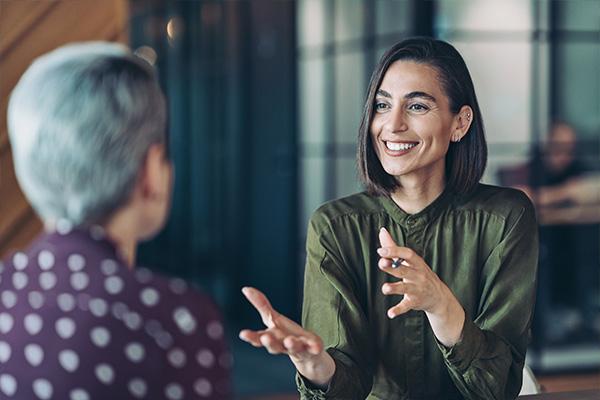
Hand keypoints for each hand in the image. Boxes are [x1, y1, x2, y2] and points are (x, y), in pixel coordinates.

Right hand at [239, 287, 334, 386]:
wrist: (307, 354)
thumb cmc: (285, 334)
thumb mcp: (273, 318)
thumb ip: (260, 305)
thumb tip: (245, 289)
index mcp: (272, 337)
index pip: (259, 338)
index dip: (251, 337)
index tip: (243, 334)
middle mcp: (282, 345)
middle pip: (274, 346)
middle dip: (270, 342)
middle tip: (265, 338)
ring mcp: (298, 348)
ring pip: (293, 348)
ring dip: (290, 344)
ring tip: (289, 340)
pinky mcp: (312, 348)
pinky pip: (314, 349)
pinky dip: (315, 348)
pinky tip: (316, 346)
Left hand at [377, 228, 464, 345]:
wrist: (439, 297)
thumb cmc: (419, 274)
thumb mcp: (410, 261)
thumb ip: (394, 246)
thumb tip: (382, 230)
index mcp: (416, 263)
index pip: (407, 254)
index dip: (394, 251)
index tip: (380, 250)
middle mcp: (418, 275)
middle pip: (405, 270)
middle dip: (393, 267)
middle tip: (381, 263)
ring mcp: (417, 289)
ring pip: (405, 288)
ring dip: (395, 288)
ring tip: (385, 289)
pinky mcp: (415, 302)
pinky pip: (406, 306)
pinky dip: (398, 310)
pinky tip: (390, 313)